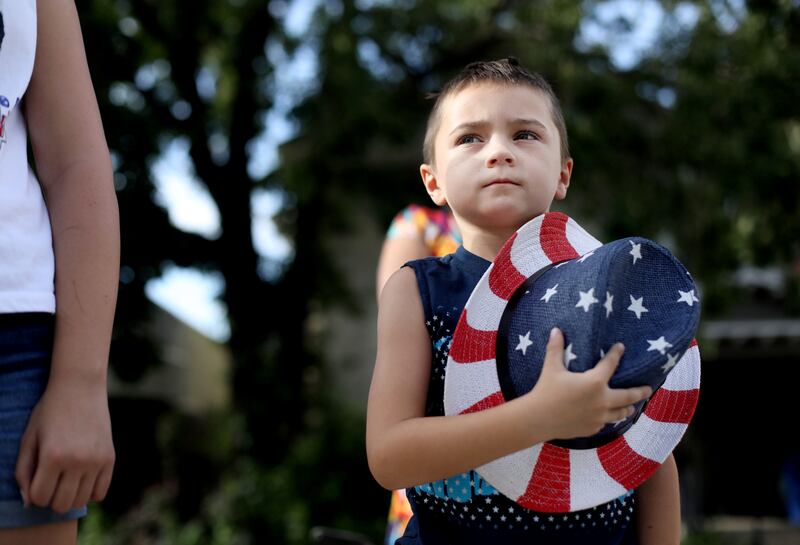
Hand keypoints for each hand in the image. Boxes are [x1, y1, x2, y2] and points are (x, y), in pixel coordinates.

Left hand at [15, 373, 114, 512]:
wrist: (81, 387)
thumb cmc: (50, 412)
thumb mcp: (29, 438)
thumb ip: (23, 471)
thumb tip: (29, 502)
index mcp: (53, 455)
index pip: (40, 498)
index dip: (35, 493)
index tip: (37, 480)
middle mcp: (77, 460)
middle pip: (61, 504)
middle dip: (51, 498)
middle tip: (51, 481)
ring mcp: (96, 460)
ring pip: (81, 501)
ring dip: (70, 496)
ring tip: (66, 480)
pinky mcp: (110, 458)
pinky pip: (100, 493)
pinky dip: (89, 492)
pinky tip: (82, 479)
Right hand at [524, 328, 651, 441]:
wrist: (538, 419)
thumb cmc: (545, 390)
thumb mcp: (552, 368)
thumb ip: (556, 348)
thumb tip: (556, 330)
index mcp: (594, 382)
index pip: (610, 364)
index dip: (616, 354)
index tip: (621, 348)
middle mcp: (602, 400)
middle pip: (628, 396)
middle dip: (640, 392)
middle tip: (649, 389)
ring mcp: (599, 417)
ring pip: (620, 413)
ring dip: (628, 408)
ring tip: (632, 406)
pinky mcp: (593, 428)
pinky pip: (606, 422)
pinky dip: (610, 417)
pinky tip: (609, 416)